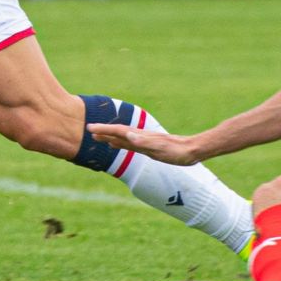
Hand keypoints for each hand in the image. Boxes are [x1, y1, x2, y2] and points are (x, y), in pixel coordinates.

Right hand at [85, 120, 200, 164]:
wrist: (192, 150)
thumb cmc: (177, 151)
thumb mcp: (160, 148)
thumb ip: (143, 142)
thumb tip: (127, 135)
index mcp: (140, 137)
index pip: (118, 131)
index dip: (104, 130)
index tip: (90, 128)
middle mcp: (140, 137)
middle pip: (117, 133)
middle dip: (103, 131)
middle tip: (88, 130)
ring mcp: (144, 141)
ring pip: (122, 137)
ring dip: (109, 136)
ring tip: (98, 137)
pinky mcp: (148, 147)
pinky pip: (129, 144)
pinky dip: (119, 142)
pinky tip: (116, 143)